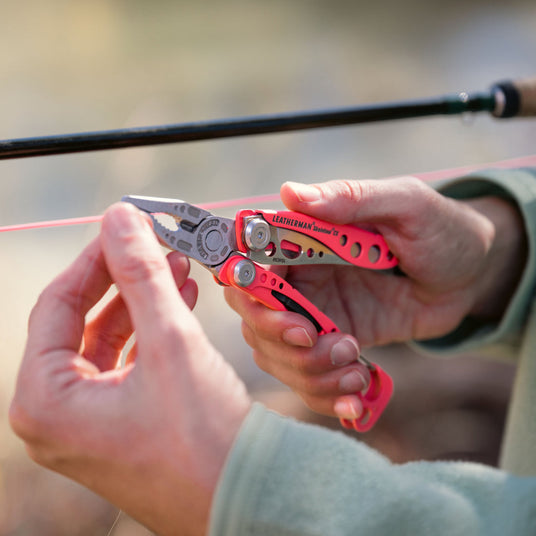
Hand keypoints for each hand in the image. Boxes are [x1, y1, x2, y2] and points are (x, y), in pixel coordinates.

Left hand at [9, 203, 251, 535]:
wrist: (248, 494)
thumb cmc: (204, 435)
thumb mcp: (170, 341)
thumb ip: (141, 275)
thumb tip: (120, 218)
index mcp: (45, 401)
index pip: (57, 305)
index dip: (94, 259)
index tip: (124, 226)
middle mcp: (57, 416)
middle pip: (84, 321)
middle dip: (125, 278)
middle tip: (155, 243)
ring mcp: (89, 423)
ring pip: (110, 339)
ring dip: (144, 300)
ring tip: (178, 266)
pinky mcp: (122, 423)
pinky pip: (128, 362)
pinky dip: (153, 330)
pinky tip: (182, 300)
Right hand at [225, 177, 525, 419]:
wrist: (468, 275)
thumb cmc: (439, 230)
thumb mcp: (405, 205)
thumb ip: (350, 198)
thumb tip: (291, 192)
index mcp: (304, 242)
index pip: (250, 270)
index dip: (255, 302)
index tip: (298, 326)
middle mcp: (300, 280)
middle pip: (256, 323)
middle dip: (289, 348)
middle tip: (341, 347)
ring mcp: (316, 315)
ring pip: (279, 358)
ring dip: (314, 376)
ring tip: (357, 370)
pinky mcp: (335, 344)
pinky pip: (311, 379)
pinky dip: (328, 399)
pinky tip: (358, 402)